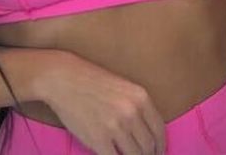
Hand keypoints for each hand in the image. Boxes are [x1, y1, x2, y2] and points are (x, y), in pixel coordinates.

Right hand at [39, 52, 165, 154]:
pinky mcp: (98, 139)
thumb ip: (137, 108)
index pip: (159, 130)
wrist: (64, 79)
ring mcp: (115, 126)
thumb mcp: (124, 87)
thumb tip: (146, 133)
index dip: (161, 146)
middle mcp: (132, 112)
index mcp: (141, 97)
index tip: (158, 153)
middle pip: (149, 146)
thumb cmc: (92, 81)